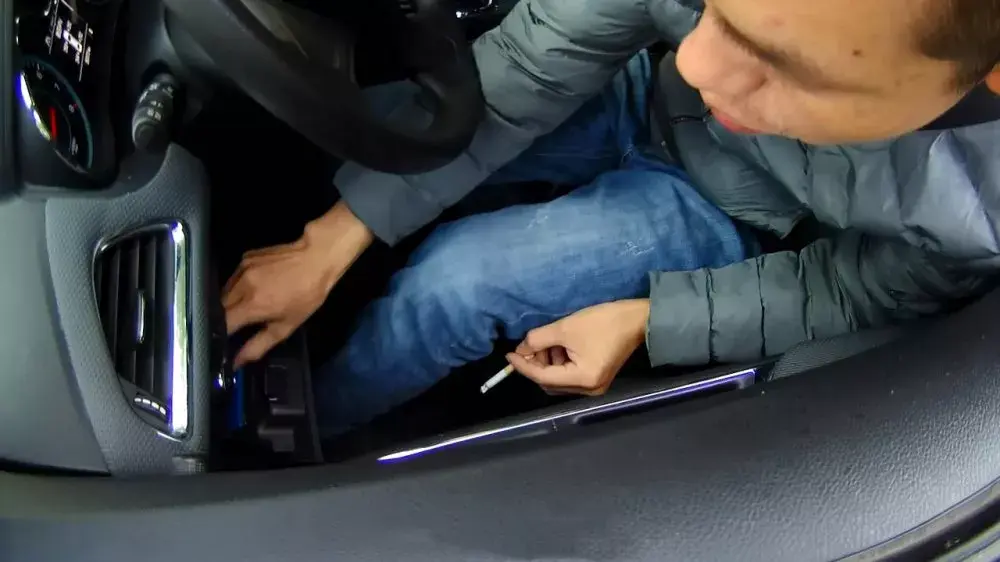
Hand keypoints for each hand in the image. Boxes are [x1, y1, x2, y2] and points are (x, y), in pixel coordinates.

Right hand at [224, 201, 372, 367]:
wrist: (316, 259)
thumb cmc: (306, 296)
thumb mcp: (286, 326)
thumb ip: (258, 345)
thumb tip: (236, 362)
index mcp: (252, 305)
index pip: (222, 324)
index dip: (221, 335)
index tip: (224, 342)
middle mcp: (241, 285)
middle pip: (219, 308)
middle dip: (225, 319)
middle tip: (237, 326)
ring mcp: (241, 269)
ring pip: (224, 292)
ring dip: (230, 303)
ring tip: (246, 308)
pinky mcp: (245, 258)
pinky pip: (233, 278)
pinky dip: (237, 287)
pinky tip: (252, 289)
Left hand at [507, 300, 649, 395]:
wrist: (637, 319)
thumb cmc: (603, 322)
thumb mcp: (566, 328)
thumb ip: (538, 339)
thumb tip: (521, 348)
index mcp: (583, 380)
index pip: (543, 377)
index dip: (523, 365)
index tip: (508, 355)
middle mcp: (588, 390)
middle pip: (550, 383)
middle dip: (536, 364)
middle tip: (529, 345)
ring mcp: (594, 386)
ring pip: (559, 380)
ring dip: (548, 362)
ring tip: (547, 342)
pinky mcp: (597, 378)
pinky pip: (570, 375)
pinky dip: (560, 363)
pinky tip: (559, 346)